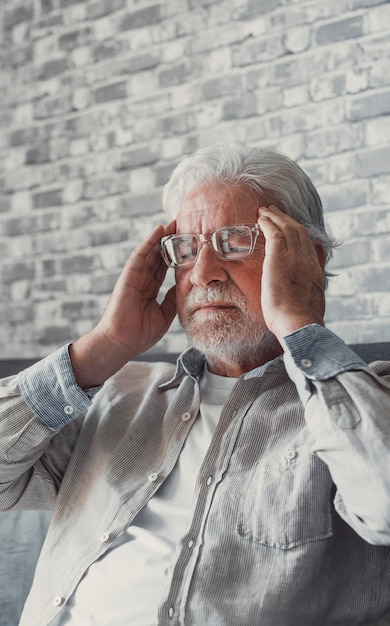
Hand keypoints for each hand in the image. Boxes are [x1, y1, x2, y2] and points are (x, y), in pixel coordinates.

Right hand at [70, 222, 176, 387]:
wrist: (122, 343)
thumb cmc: (140, 334)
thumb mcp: (164, 314)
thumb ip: (172, 299)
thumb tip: (184, 286)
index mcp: (149, 290)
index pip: (164, 267)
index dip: (176, 255)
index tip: (189, 243)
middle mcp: (141, 280)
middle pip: (158, 256)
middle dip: (170, 241)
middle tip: (185, 225)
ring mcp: (134, 277)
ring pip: (150, 252)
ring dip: (162, 236)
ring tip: (175, 221)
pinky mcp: (128, 276)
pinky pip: (140, 255)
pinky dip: (149, 242)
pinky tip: (159, 230)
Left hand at [257, 205, 325, 344]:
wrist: (298, 323)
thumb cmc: (300, 321)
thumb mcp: (311, 304)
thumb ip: (309, 292)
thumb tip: (308, 294)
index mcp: (315, 271)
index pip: (309, 245)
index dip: (298, 234)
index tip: (290, 228)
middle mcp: (307, 259)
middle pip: (299, 231)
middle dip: (287, 220)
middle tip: (275, 212)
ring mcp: (295, 257)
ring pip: (287, 228)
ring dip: (276, 217)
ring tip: (265, 211)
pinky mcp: (279, 257)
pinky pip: (274, 233)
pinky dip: (268, 223)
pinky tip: (260, 219)